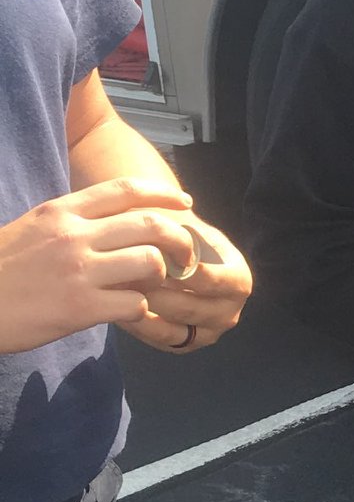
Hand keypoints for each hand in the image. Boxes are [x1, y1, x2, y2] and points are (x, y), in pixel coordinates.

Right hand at [0, 177, 198, 355]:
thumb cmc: (1, 268)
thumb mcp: (34, 228)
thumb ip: (73, 222)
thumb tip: (113, 223)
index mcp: (63, 212)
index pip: (125, 190)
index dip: (163, 194)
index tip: (185, 203)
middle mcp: (74, 236)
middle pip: (150, 225)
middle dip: (180, 239)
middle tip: (187, 255)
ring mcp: (79, 272)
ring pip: (150, 262)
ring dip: (162, 276)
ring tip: (155, 286)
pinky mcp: (80, 308)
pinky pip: (134, 304)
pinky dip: (141, 310)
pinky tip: (131, 311)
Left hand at [116, 214, 252, 354]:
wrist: (176, 257)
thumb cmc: (180, 234)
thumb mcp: (184, 225)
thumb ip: (175, 232)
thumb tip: (157, 239)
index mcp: (238, 280)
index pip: (211, 280)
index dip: (180, 270)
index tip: (151, 256)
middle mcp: (229, 312)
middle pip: (188, 307)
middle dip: (154, 291)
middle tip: (123, 276)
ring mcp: (208, 333)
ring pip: (170, 328)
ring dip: (141, 308)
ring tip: (117, 290)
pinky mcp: (185, 346)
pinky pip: (157, 340)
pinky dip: (136, 324)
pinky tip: (117, 305)